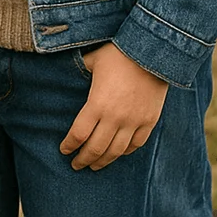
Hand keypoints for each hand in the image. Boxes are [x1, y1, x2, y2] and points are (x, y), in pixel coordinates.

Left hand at [60, 42, 168, 169]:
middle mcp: (115, 117)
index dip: (69, 145)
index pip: (79, 133)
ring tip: (94, 166)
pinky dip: (124, 152)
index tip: (63, 150)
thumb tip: (64, 72)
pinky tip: (117, 153)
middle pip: (96, 148)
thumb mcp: (93, 59)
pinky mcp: (149, 121)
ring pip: (116, 151)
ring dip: (103, 161)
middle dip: (83, 159)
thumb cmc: (118, 53)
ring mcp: (134, 122)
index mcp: (97, 103)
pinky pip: (135, 145)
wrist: (152, 52)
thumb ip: (79, 70)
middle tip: (76, 165)